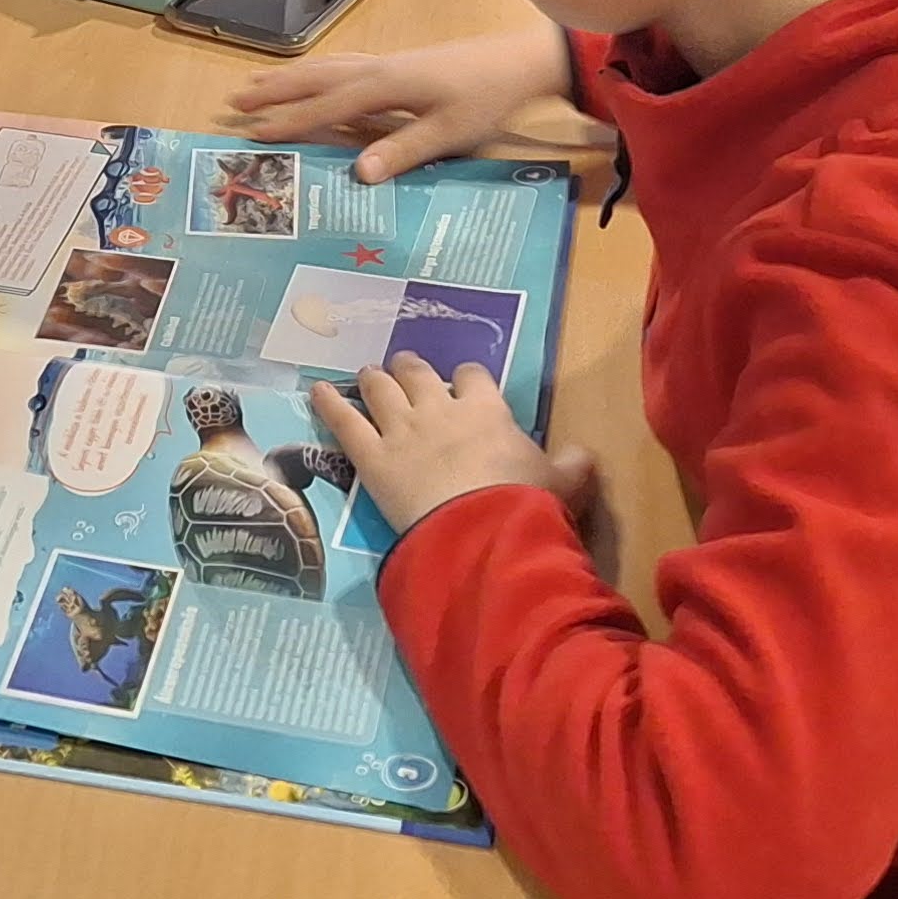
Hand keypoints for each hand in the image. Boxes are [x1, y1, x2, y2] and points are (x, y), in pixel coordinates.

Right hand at [230, 25, 584, 182]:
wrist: (520, 62)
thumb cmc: (486, 98)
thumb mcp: (450, 132)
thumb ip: (403, 151)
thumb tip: (357, 173)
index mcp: (386, 85)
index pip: (326, 105)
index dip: (289, 120)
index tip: (252, 132)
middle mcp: (378, 68)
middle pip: (315, 78)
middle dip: (275, 90)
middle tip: (234, 100)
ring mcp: (387, 62)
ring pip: (326, 67)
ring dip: (290, 77)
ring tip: (257, 83)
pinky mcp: (399, 63)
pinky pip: (343, 64)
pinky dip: (318, 71)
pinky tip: (314, 77)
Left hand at [310, 356, 598, 542]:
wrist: (481, 530)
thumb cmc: (526, 504)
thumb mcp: (563, 483)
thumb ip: (570, 465)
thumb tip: (582, 454)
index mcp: (486, 409)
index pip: (472, 377)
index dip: (466, 378)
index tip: (464, 383)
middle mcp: (439, 410)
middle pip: (418, 374)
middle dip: (411, 368)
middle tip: (405, 368)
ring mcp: (402, 430)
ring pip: (380, 390)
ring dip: (373, 379)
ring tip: (367, 374)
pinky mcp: (371, 457)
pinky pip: (344, 422)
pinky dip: (327, 404)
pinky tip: (314, 390)